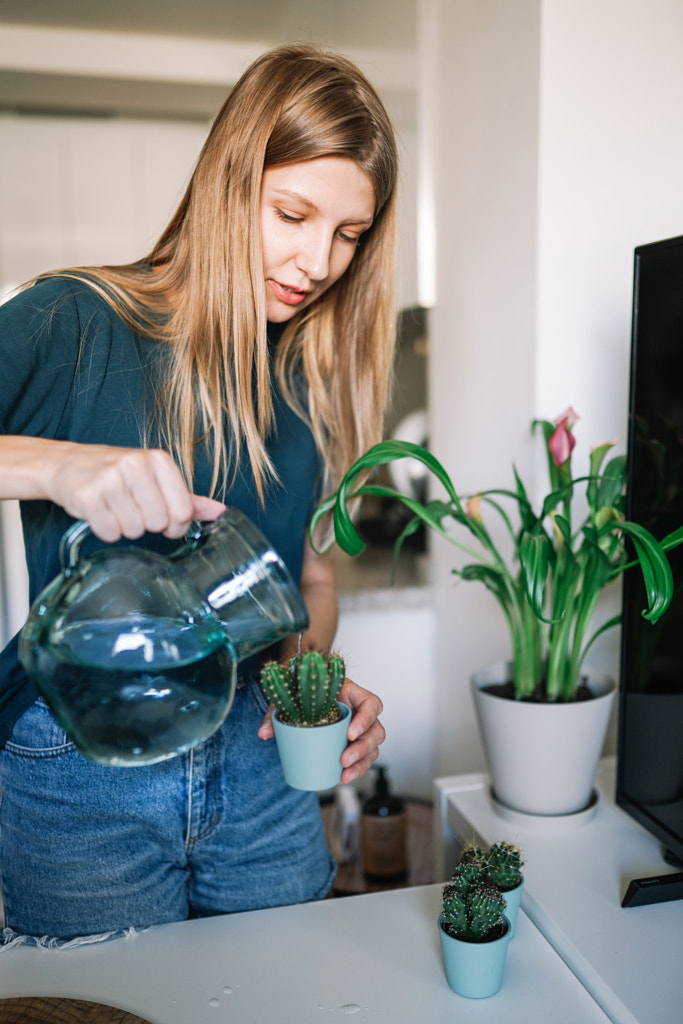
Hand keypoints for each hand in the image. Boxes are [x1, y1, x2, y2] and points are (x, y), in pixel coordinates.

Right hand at [48, 442, 224, 541]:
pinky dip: (105, 529)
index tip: (164, 520)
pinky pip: (109, 532)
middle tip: (131, 507)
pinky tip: (100, 512)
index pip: (183, 510)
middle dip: (146, 524)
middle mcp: (135, 464)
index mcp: (158, 460)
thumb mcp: (154, 478)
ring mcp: (110, 479)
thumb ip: (187, 497)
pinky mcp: (87, 496)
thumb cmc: (114, 472)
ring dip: (124, 526)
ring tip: (114, 507)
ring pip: (134, 530)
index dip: (175, 525)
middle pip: (158, 523)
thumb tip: (219, 511)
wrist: (66, 464)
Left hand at [258, 677, 384, 784]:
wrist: (303, 689)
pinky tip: (342, 779)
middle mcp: (361, 711)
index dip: (365, 719)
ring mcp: (360, 728)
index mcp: (352, 693)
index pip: (371, 703)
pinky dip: (356, 770)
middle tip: (343, 760)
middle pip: (376, 730)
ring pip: (373, 747)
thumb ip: (276, 713)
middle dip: (362, 748)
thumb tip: (263, 734)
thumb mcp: (290, 697)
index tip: (349, 733)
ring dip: (361, 763)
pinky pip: (364, 758)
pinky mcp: (354, 742)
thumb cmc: (303, 689)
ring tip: (344, 774)